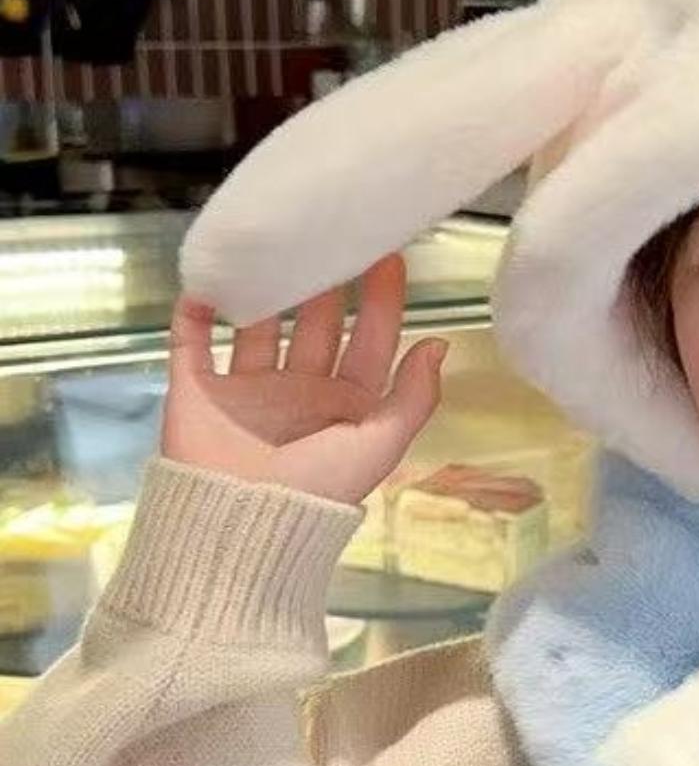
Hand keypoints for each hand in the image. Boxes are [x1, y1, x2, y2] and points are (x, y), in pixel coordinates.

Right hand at [161, 253, 446, 506]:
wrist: (242, 525)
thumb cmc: (318, 490)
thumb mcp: (380, 444)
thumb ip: (414, 395)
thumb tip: (439, 344)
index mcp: (346, 404)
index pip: (369, 340)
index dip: (381, 301)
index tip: (389, 257)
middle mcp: (300, 391)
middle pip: (316, 324)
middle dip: (326, 284)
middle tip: (334, 239)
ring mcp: (249, 390)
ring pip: (259, 325)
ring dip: (268, 290)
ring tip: (278, 249)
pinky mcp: (199, 392)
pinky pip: (192, 344)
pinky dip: (195, 313)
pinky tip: (206, 283)